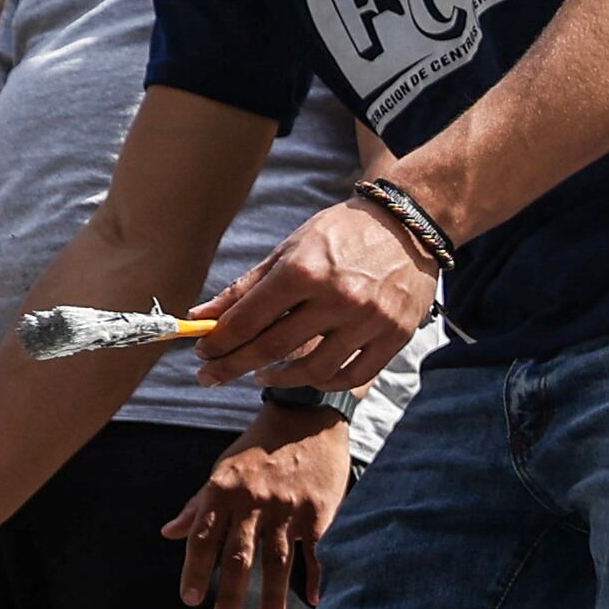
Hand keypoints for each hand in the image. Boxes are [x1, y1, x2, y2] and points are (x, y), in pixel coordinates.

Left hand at [163, 412, 352, 608]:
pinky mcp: (319, 509)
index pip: (203, 537)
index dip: (195, 570)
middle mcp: (253, 501)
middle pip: (240, 554)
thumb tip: (169, 532)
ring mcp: (288, 506)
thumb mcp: (222, 468)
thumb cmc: (259, 447)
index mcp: (223, 490)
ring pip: (278, 558)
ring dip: (273, 594)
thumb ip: (197, 504)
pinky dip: (316, 575)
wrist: (306, 417)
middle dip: (231, 592)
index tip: (191, 599)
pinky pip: (315, 549)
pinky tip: (315, 599)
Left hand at [191, 197, 438, 393]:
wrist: (406, 225)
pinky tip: (308, 376)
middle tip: (210, 376)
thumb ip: (246, 287)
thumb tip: (201, 317)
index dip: (218, 341)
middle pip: (272, 348)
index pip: (248, 319)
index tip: (202, 352)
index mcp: (304, 270)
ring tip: (262, 376)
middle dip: (233, 366)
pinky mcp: (394, 336)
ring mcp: (368, 321)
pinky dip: (325, 382)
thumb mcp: (289, 250)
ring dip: (278, 379)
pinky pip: (353, 376)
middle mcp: (337, 298)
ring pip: (313, 371)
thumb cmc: (341, 234)